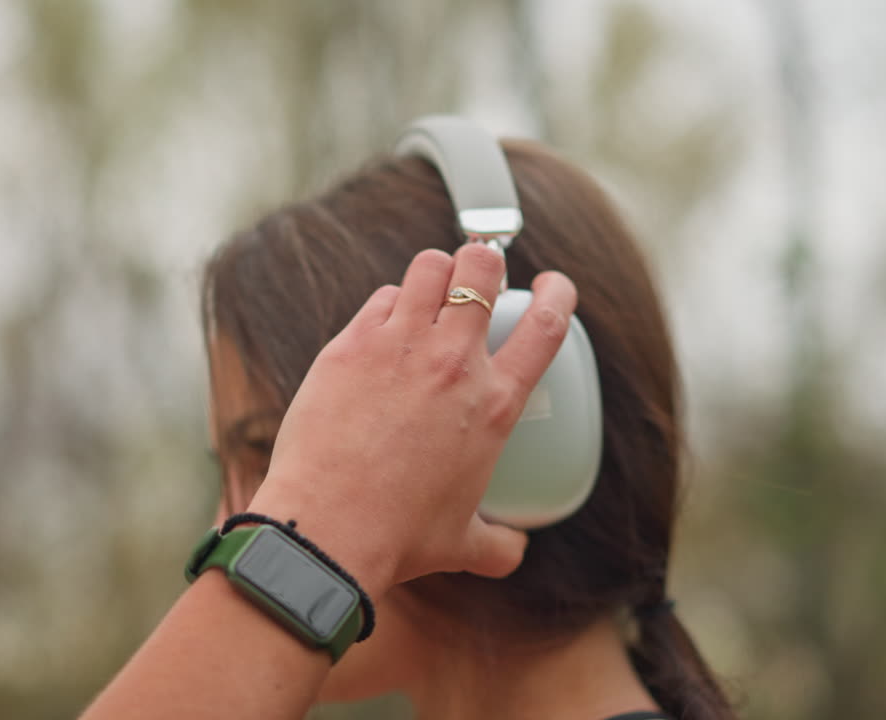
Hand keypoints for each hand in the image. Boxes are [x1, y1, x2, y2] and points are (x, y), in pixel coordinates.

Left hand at [247, 244, 577, 595]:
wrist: (328, 529)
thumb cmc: (399, 538)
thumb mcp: (465, 544)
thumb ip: (500, 544)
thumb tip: (514, 551)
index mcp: (494, 403)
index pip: (547, 324)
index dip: (558, 292)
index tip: (551, 285)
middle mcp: (453, 362)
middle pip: (482, 267)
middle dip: (485, 259)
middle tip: (478, 276)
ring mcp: (399, 345)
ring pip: (429, 266)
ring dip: (436, 270)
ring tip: (431, 289)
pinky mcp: (350, 345)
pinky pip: (379, 299)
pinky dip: (388, 304)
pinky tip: (382, 327)